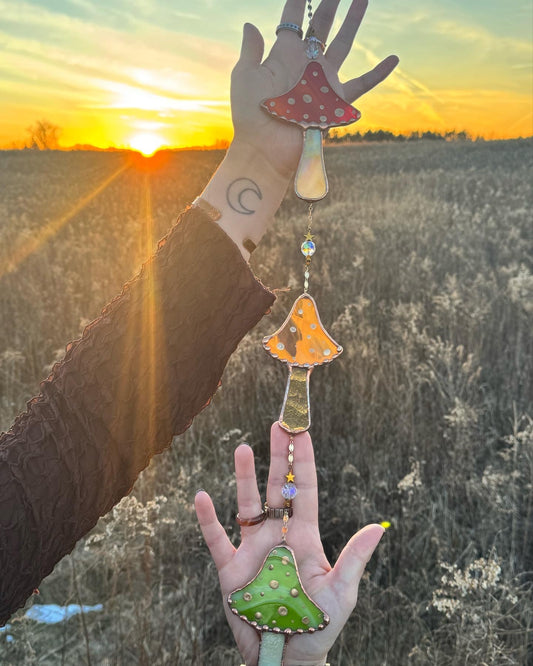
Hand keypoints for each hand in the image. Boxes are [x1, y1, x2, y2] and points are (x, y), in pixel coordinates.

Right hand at [195, 424, 384, 665]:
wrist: (285, 657)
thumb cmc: (318, 626)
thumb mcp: (341, 593)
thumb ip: (354, 559)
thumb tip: (376, 529)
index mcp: (306, 536)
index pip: (306, 489)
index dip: (304, 461)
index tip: (302, 433)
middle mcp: (278, 535)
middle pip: (278, 487)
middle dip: (279, 456)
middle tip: (278, 424)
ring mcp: (253, 549)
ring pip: (247, 504)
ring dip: (244, 477)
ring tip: (242, 448)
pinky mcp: (231, 569)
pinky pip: (217, 539)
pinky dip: (208, 519)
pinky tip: (202, 497)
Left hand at [231, 0, 398, 178]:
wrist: (267, 148)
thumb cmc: (251, 116)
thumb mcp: (246, 77)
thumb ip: (251, 50)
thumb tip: (251, 24)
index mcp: (283, 55)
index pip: (292, 20)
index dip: (298, 1)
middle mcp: (305, 64)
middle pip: (321, 24)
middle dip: (330, 3)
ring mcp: (322, 80)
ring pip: (343, 44)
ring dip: (353, 21)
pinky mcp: (335, 100)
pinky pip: (362, 84)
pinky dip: (379, 73)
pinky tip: (393, 58)